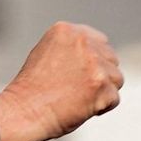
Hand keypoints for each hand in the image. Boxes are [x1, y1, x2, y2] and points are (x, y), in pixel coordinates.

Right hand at [0, 21, 123, 140]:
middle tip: (75, 88)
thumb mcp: (45, 52)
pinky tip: (80, 107)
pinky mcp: (101, 86)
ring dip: (101, 91)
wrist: (24, 110)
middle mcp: (82, 42)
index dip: (92, 60)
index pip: (99, 41)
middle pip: (110, 59)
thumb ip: (71, 48)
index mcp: (66, 30)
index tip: (80, 73)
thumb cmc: (31, 88)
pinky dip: (100, 107)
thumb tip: (97, 54)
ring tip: (76, 97)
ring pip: (116, 78)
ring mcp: (94, 64)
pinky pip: (114, 99)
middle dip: (99, 74)